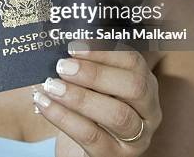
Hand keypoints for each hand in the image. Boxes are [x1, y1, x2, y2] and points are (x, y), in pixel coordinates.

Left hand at [33, 42, 161, 156]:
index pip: (134, 62)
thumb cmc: (89, 109)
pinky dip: (64, 118)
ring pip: (117, 115)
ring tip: (51, 86)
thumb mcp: (93, 86)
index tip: (74, 47)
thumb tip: (62, 49)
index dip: (103, 52)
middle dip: (95, 74)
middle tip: (62, 67)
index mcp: (145, 84)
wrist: (83, 147)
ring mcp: (136, 137)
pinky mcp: (114, 156)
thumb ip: (85, 67)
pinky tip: (44, 104)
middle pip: (133, 88)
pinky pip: (91, 136)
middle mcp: (148, 111)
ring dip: (80, 97)